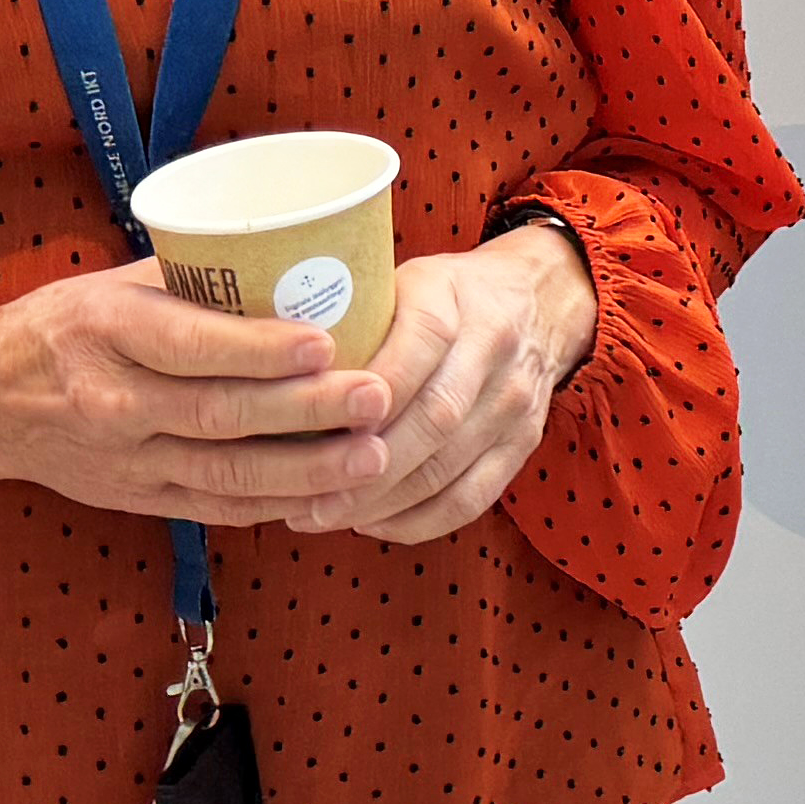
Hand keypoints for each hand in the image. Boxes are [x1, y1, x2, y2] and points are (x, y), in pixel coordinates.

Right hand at [0, 259, 397, 524]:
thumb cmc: (68, 324)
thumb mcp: (115, 284)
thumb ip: (197, 279)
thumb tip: (301, 257)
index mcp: (106, 332)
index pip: (189, 345)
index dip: (259, 349)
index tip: (326, 342)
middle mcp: (112, 401)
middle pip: (219, 414)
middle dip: (306, 411)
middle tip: (376, 397)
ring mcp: (124, 460)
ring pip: (223, 472)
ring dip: (305, 471)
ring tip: (372, 457)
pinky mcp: (135, 500)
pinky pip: (212, 507)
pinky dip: (272, 504)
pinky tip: (329, 495)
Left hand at [334, 219, 599, 544]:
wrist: (541, 302)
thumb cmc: (445, 297)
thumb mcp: (401, 280)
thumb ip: (349, 317)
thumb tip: (263, 363)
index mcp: (454, 299)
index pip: (416, 346)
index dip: (365, 396)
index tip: (310, 428)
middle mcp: (493, 349)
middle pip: (432, 420)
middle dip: (364, 467)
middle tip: (305, 499)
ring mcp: (514, 402)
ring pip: (447, 469)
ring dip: (381, 503)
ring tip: (322, 517)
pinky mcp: (523, 444)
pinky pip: (470, 499)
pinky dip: (417, 521)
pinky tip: (371, 522)